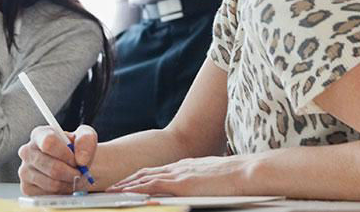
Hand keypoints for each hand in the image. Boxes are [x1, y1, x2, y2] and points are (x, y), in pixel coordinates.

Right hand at [18, 125, 97, 194]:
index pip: (49, 142)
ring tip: (73, 178)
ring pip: (51, 183)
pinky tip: (63, 184)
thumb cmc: (77, 150)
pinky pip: (48, 195)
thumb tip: (81, 159)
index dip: (66, 153)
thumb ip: (86, 140)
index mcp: (39, 135)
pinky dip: (61, 192)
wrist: (74, 166)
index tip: (76, 160)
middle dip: (71, 172)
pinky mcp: (27, 188)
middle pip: (52, 167)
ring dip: (68, 183)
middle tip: (79, 173)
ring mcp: (24, 171)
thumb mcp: (86, 137)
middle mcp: (27, 152)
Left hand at [105, 156, 245, 195]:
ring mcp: (178, 174)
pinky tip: (126, 193)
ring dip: (126, 185)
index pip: (157, 171)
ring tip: (112, 191)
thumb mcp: (213, 176)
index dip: (141, 176)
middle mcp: (178, 167)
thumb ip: (201, 181)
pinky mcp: (181, 184)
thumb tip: (198, 187)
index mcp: (186, 166)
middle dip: (128, 180)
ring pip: (144, 178)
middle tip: (112, 186)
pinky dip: (137, 189)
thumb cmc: (237, 177)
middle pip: (146, 172)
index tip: (128, 181)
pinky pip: (152, 186)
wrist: (247, 172)